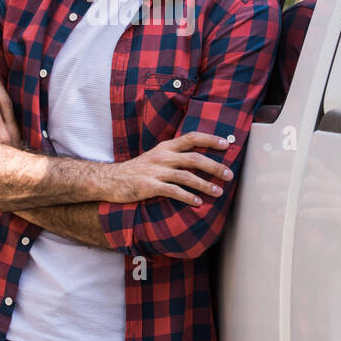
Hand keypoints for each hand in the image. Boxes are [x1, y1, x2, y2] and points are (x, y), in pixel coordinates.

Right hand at [109, 131, 233, 205]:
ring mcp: (155, 171)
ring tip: (219, 192)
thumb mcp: (155, 157)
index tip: (227, 144)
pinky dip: (187, 197)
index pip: (192, 138)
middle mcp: (162, 156)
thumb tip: (198, 161)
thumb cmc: (136, 171)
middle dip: (214, 166)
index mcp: (165, 147)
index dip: (210, 139)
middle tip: (230, 174)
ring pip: (186, 175)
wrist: (110, 180)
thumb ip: (174, 156)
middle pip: (194, 158)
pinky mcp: (149, 186)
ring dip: (205, 184)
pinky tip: (198, 203)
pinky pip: (173, 191)